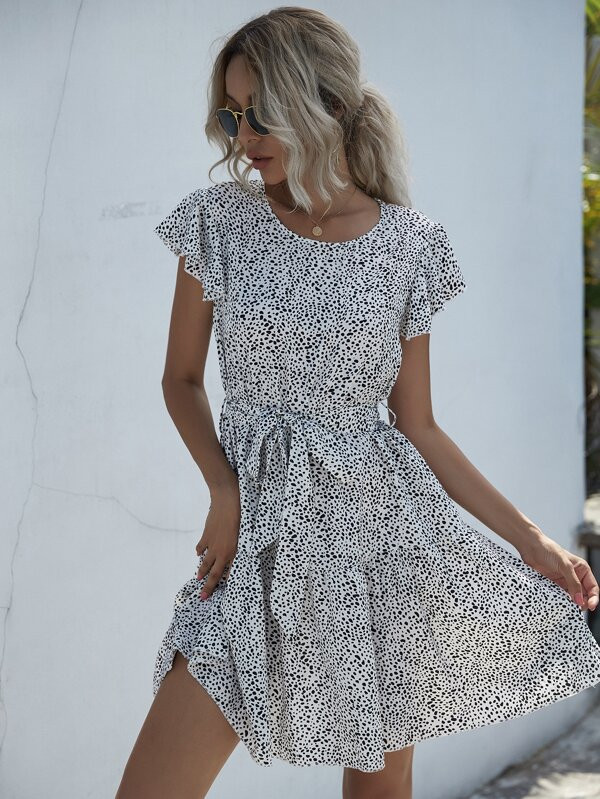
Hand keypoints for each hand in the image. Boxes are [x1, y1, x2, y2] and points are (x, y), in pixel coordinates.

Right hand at [196, 482, 240, 599]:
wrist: (227, 500)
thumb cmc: (242, 515)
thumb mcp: (246, 534)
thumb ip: (241, 547)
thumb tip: (237, 555)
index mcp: (233, 552)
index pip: (226, 574)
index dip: (222, 584)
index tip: (218, 594)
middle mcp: (221, 551)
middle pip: (213, 573)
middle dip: (207, 586)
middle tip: (202, 597)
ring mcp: (212, 543)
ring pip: (205, 562)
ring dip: (202, 571)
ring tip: (198, 578)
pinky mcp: (206, 534)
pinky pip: (201, 547)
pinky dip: (200, 551)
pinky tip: (198, 554)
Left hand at [517, 532, 598, 610]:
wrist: (530, 546)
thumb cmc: (548, 550)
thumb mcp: (564, 565)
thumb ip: (573, 583)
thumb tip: (579, 600)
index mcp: (582, 569)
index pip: (593, 587)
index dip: (594, 598)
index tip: (590, 606)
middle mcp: (575, 576)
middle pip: (584, 594)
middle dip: (583, 602)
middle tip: (578, 608)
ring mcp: (564, 581)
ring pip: (572, 597)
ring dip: (572, 603)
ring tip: (569, 607)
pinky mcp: (554, 584)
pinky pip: (561, 596)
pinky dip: (562, 601)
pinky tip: (560, 603)